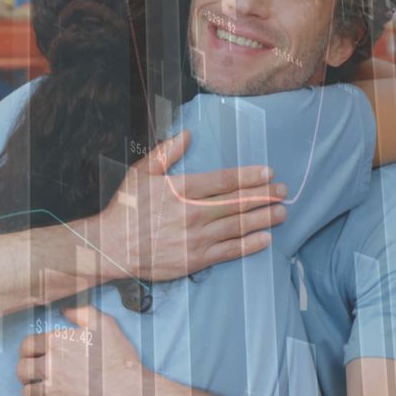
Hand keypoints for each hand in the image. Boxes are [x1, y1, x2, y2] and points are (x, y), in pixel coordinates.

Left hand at [17, 305, 149, 395]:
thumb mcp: (103, 324)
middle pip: (22, 370)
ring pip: (28, 392)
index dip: (27, 349)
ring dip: (32, 389)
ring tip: (40, 387)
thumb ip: (81, 312)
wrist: (129, 390)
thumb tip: (65, 310)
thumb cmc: (117, 358)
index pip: (26, 345)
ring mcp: (53, 390)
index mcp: (56, 343)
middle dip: (26, 369)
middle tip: (33, 371)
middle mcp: (49, 366)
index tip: (31, 352)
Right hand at [85, 131, 286, 282]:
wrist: (112, 247)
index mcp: (181, 190)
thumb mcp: (139, 174)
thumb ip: (165, 153)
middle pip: (237, 203)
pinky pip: (230, 251)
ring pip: (238, 226)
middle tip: (283, 191)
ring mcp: (196, 238)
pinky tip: (265, 238)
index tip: (268, 173)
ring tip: (282, 212)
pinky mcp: (196, 260)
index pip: (224, 181)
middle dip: (264, 195)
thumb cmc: (124, 209)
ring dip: (263, 218)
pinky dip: (250, 244)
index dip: (249, 176)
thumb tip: (187, 135)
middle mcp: (193, 213)